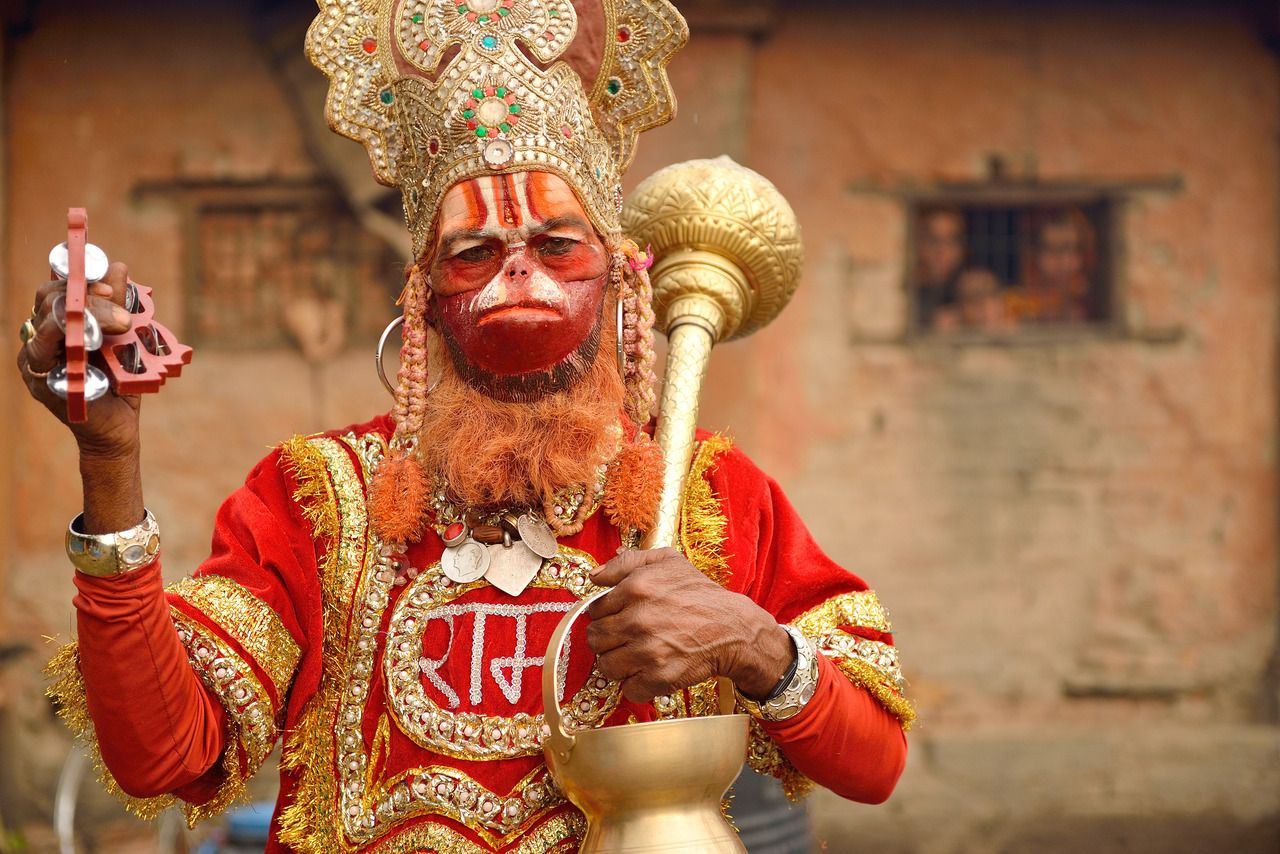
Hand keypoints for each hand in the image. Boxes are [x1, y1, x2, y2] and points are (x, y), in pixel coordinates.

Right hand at [17, 261, 140, 458]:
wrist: (119, 427)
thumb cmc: (121, 380)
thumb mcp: (125, 337)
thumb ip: (119, 305)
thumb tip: (118, 267)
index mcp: (56, 323)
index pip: (54, 288)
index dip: (78, 277)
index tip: (109, 280)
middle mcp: (40, 339)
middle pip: (48, 300)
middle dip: (88, 298)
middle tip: (123, 311)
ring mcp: (36, 361)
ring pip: (46, 324)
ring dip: (88, 319)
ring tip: (122, 325)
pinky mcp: (42, 384)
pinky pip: (50, 357)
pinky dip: (76, 348)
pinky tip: (98, 349)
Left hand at [586, 548, 794, 703]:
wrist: (733, 628)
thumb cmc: (699, 593)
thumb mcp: (667, 561)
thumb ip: (627, 562)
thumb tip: (595, 576)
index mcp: (636, 588)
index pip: (594, 609)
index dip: (605, 614)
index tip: (619, 617)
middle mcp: (638, 620)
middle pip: (594, 638)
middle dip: (607, 639)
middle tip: (626, 637)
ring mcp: (647, 651)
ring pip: (606, 665)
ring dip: (618, 663)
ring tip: (636, 654)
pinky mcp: (659, 678)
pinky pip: (628, 689)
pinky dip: (636, 684)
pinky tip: (649, 670)